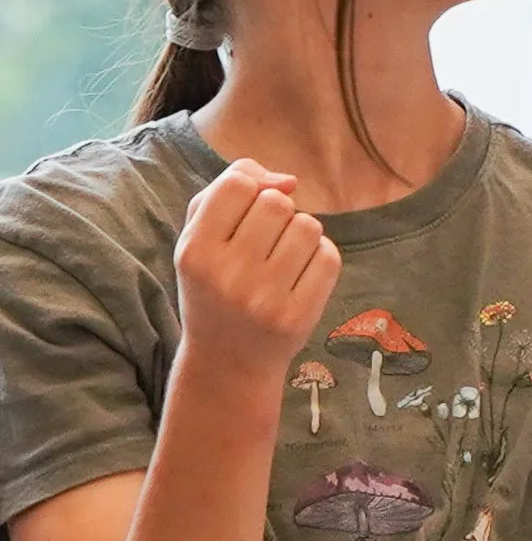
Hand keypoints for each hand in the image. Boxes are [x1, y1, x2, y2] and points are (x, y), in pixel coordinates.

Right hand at [174, 159, 342, 377]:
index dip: (249, 189)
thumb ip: (228, 187)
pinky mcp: (299, 315)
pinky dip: (318, 257)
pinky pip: (328, 255)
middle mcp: (227, 276)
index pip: (237, 184)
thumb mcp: (197, 236)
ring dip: (299, 233)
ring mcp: (265, 299)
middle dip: (276, 212)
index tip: (243, 213)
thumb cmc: (213, 284)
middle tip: (263, 241)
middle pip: (277, 202)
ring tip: (280, 257)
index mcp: (194, 252)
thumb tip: (289, 180)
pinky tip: (298, 276)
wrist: (227, 360)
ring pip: (308, 225)